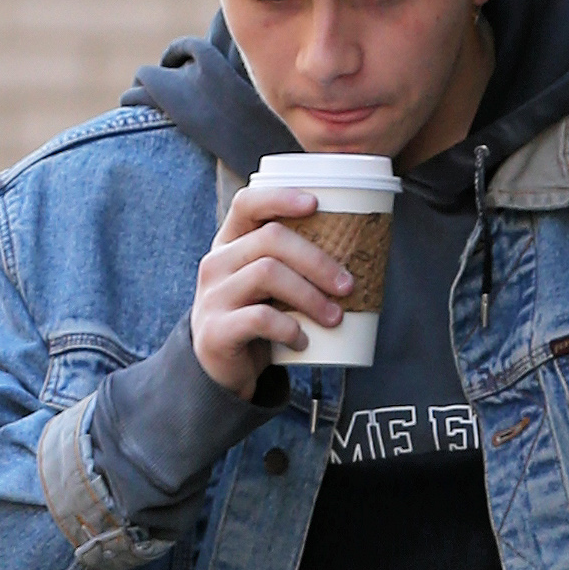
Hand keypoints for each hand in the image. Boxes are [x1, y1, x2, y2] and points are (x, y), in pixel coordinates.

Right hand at [192, 178, 354, 398]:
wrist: (220, 372)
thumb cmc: (255, 320)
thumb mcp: (268, 287)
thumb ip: (292, 265)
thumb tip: (356, 252)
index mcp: (230, 244)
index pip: (247, 203)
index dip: (280, 197)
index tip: (315, 204)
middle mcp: (216, 264)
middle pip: (270, 239)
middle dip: (317, 260)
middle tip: (347, 286)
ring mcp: (212, 297)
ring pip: (267, 274)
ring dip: (310, 295)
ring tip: (334, 317)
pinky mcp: (216, 331)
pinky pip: (260, 318)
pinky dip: (290, 329)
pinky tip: (303, 341)